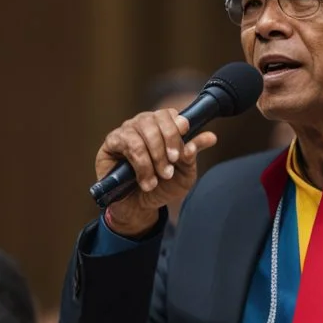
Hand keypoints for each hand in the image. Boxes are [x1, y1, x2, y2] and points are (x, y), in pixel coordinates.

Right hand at [95, 109, 217, 234]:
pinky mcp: (112, 142)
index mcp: (163, 127)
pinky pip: (128, 143)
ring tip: (160, 178)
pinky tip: (146, 181)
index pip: (171, 114)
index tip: (183, 143)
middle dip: (169, 142)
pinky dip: (141, 163)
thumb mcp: (184, 174)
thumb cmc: (163, 187)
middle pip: (157, 118)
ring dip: (156, 156)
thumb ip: (193, 154)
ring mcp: (127, 131)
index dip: (177, 127)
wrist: (141, 207)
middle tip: (172, 167)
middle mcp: (145, 124)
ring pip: (143, 130)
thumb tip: (210, 137)